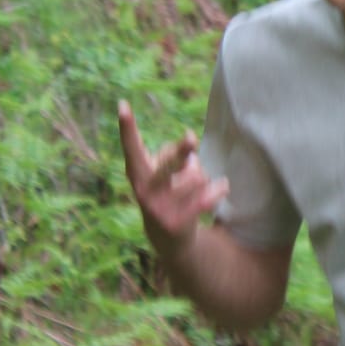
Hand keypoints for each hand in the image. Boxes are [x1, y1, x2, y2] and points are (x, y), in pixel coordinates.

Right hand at [117, 100, 227, 257]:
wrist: (168, 241)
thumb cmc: (166, 193)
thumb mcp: (159, 175)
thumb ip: (169, 157)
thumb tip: (188, 145)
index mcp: (136, 174)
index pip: (131, 147)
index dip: (127, 127)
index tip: (123, 104)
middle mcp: (143, 190)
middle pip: (167, 164)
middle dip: (180, 152)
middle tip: (191, 137)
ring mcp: (159, 208)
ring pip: (196, 176)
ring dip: (203, 175)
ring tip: (199, 184)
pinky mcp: (177, 222)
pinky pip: (207, 197)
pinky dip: (219, 188)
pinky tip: (222, 186)